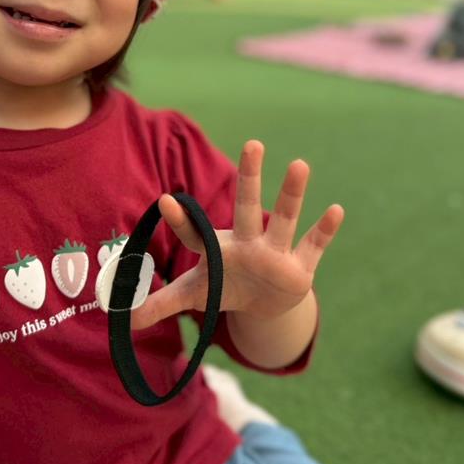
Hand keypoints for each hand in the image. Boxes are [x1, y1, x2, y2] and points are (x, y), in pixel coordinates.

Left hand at [131, 140, 343, 329]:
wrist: (263, 301)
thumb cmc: (224, 286)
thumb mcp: (194, 296)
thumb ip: (161, 304)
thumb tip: (127, 319)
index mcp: (217, 249)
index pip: (195, 233)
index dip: (180, 220)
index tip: (164, 201)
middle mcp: (246, 243)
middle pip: (246, 208)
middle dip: (249, 178)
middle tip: (252, 144)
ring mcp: (274, 252)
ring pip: (283, 218)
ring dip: (292, 195)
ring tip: (300, 164)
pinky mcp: (299, 266)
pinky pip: (313, 245)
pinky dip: (324, 230)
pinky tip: (336, 210)